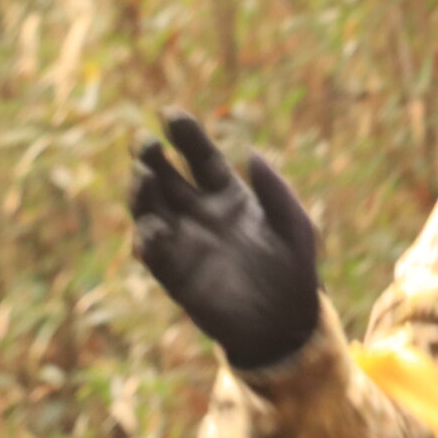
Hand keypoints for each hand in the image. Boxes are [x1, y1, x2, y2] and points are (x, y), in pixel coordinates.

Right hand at [128, 110, 319, 368]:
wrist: (286, 324)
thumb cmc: (294, 270)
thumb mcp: (295, 226)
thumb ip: (275, 191)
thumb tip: (248, 154)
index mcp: (228, 194)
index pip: (199, 156)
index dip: (184, 134)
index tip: (169, 114)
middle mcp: (198, 213)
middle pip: (166, 176)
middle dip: (150, 156)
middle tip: (143, 142)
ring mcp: (183, 242)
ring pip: (150, 209)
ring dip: (142, 192)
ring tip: (143, 176)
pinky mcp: (175, 274)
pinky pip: (154, 254)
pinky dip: (148, 240)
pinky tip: (153, 229)